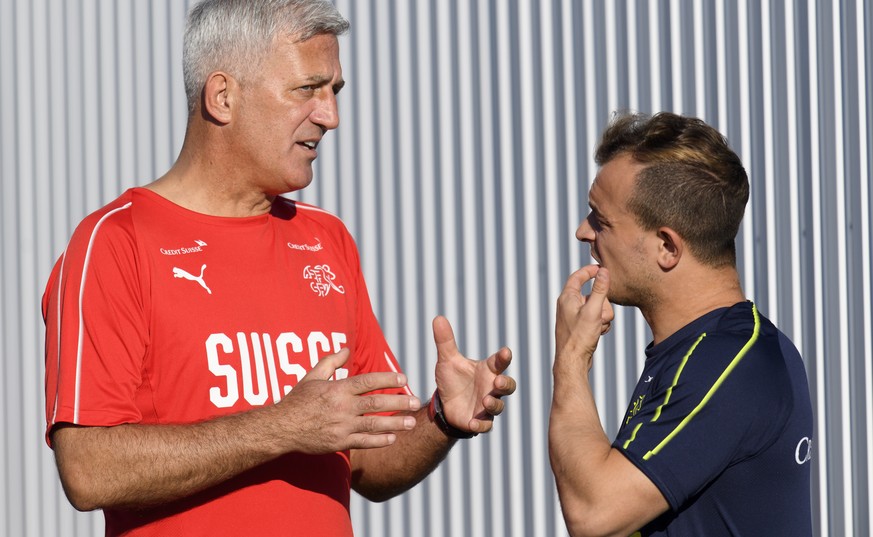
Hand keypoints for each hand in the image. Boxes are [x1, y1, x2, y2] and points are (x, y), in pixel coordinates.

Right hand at [277, 349, 420, 452]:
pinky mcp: (339, 443)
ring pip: (374, 425)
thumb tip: (346, 349)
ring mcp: (341, 427)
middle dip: (398, 402)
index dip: (387, 379)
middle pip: (376, 403)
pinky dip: (379, 441)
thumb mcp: (312, 376)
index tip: (403, 379)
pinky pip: (364, 443)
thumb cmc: (297, 400)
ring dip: (395, 423)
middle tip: (415, 401)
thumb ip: (331, 362)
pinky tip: (393, 438)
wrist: (281, 428)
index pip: (368, 381)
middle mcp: (342, 407)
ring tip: (411, 422)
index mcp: (337, 389)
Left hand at [432, 316, 515, 433]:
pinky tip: (473, 424)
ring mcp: (487, 405)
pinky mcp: (480, 421)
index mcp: (487, 370)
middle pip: (507, 385)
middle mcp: (491, 387)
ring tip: (486, 400)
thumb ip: (445, 341)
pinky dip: (481, 425)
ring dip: (494, 404)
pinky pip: (486, 425)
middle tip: (498, 382)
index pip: (499, 362)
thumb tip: (437, 318)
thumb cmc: (453, 379)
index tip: (505, 352)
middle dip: (506, 383)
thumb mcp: (447, 360)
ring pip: (499, 406)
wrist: (445, 404)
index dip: (503, 357)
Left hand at [555, 265, 613, 369]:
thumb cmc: (580, 337)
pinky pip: (596, 319)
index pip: (578, 277)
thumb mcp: (593, 311)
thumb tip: (604, 271)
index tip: (601, 268)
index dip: (590, 271)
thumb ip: (600, 290)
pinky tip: (598, 334)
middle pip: (593, 294)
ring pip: (597, 308)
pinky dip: (600, 324)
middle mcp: (568, 305)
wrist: (573, 362)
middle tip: (601, 316)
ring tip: (598, 327)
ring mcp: (574, 316)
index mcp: (567, 298)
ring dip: (603, 316)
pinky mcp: (580, 326)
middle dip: (603, 304)